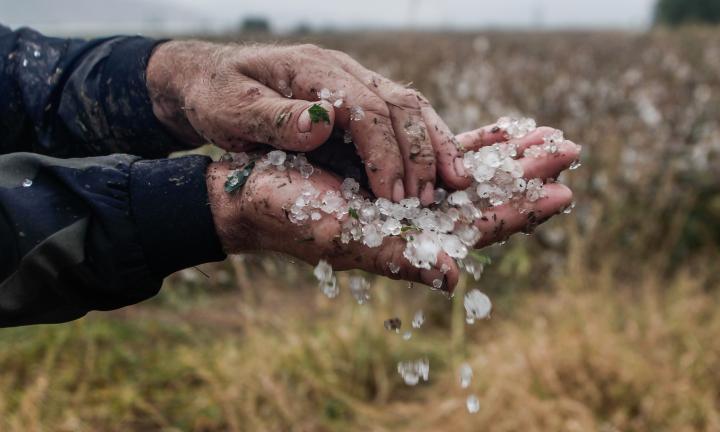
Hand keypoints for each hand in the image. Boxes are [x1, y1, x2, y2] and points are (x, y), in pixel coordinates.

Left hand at [148, 41, 468, 204]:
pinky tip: (440, 165)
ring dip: (436, 144)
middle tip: (432, 199)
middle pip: (399, 104)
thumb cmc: (218, 98)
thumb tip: (321, 124)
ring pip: (409, 106)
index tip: (393, 196)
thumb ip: (275, 119)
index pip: (365, 110)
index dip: (384, 154)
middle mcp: (342, 71)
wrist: (211, 79)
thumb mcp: (232, 112)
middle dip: (422, 152)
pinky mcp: (357, 97)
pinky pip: (401, 115)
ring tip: (457, 181)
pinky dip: (426, 140)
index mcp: (313, 71)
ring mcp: (353, 80)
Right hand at [205, 125, 579, 291]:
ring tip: (546, 134)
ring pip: (470, 172)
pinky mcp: (392, 165)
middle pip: (485, 196)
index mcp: (411, 239)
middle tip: (569, 150)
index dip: (520, 210)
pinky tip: (497, 129)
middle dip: (526, 174)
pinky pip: (442, 151)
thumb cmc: (289, 215)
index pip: (479, 226)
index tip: (563, 190)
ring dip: (507, 155)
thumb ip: (399, 256)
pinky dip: (472, 139)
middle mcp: (416, 218)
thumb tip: (454, 275)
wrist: (254, 191)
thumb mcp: (342, 236)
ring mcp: (408, 191)